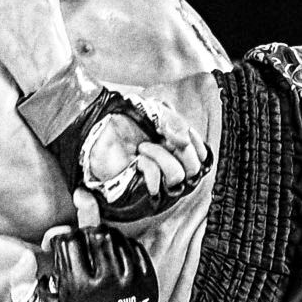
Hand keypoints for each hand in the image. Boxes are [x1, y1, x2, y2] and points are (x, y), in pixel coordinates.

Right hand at [8, 223, 157, 301]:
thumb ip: (21, 282)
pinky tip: (109, 258)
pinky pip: (135, 248)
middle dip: (79, 234)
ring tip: (89, 252)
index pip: (68, 239)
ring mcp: (131, 284)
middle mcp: (108, 284)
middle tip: (72, 246)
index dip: (56, 239)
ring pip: (116, 237)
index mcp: (78, 287)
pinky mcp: (147, 285)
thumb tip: (28, 256)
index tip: (50, 246)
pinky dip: (121, 246)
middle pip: (95, 232)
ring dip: (99, 238)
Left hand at [78, 94, 209, 217]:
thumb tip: (186, 142)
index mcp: (177, 150)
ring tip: (143, 147)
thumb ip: (176, 122)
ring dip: (162, 156)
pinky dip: (149, 167)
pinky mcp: (142, 190)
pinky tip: (138, 160)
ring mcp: (157, 180)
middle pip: (194, 168)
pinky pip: (158, 182)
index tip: (182, 132)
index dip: (197, 144)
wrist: (99, 129)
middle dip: (181, 149)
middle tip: (162, 137)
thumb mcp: (156, 112)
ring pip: (179, 176)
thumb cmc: (126, 120)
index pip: (202, 156)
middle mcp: (171, 167)